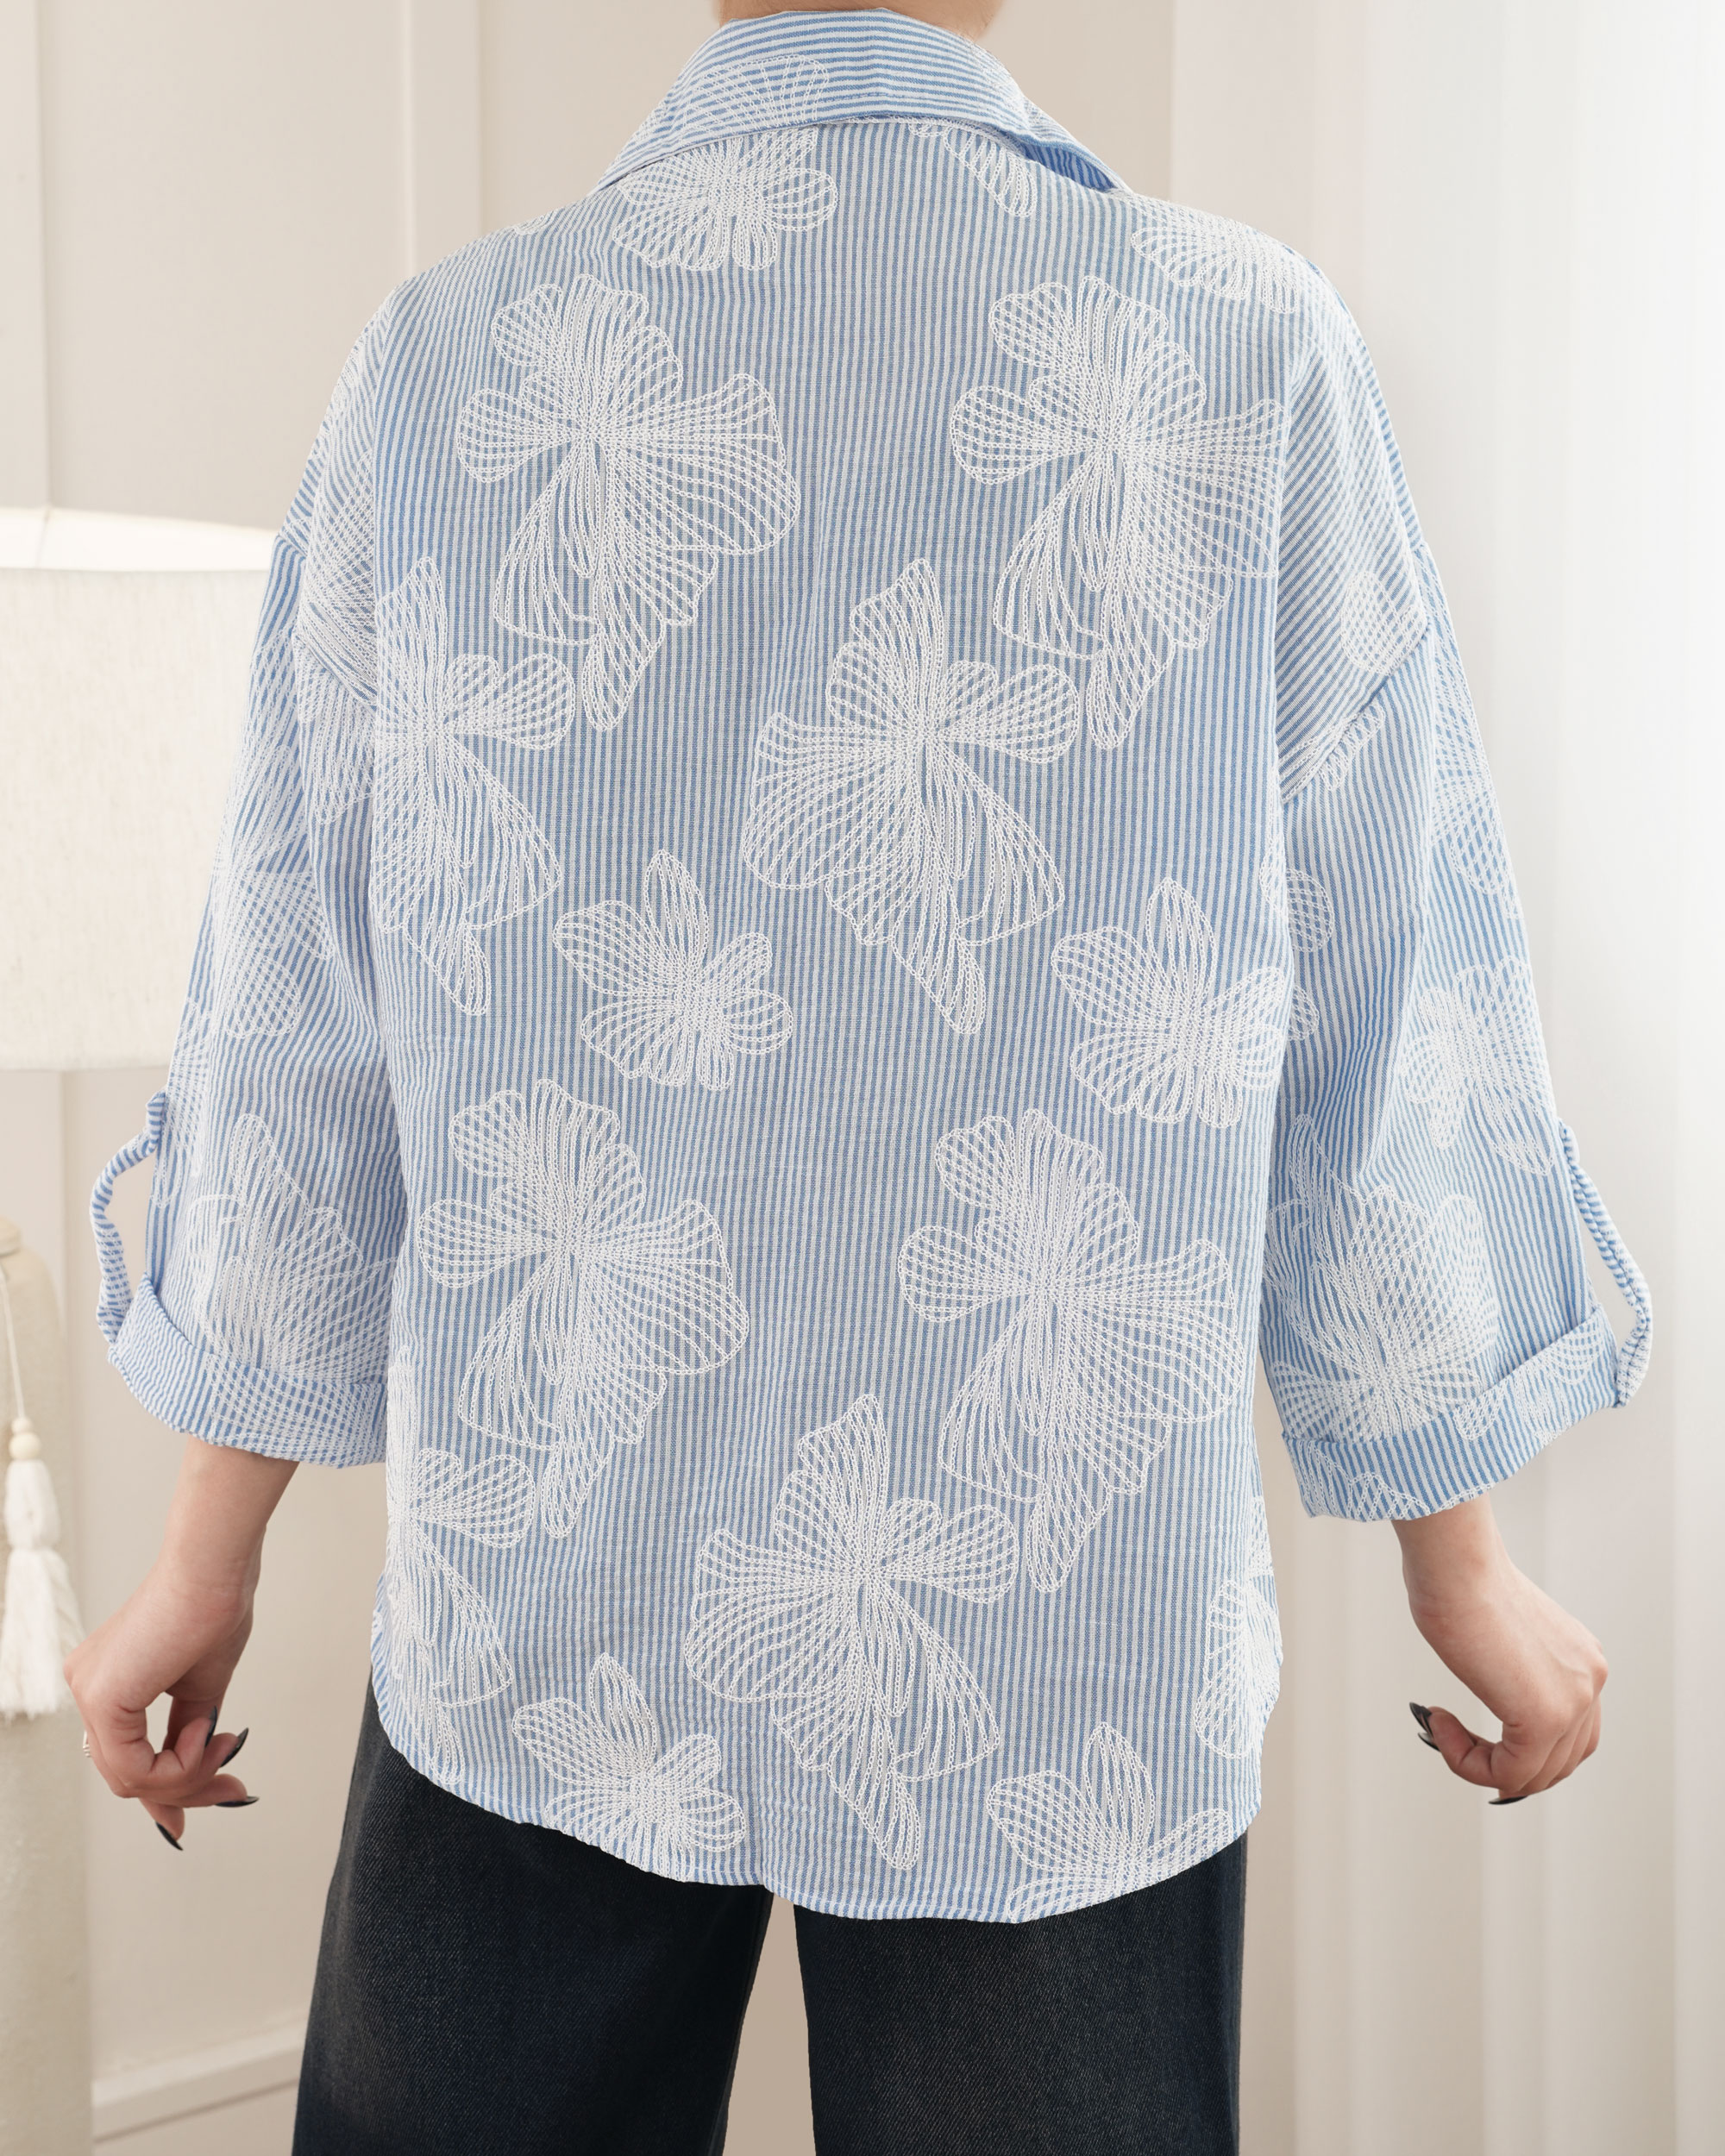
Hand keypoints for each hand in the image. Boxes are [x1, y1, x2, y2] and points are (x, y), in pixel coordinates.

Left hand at [67, 1556, 258, 1841]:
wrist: (216, 1572)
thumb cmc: (213, 1610)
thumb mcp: (199, 1690)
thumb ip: (186, 1734)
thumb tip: (199, 1773)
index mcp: (106, 1682)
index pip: (125, 1757)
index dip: (167, 1789)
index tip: (215, 1793)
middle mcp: (87, 1688)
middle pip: (127, 1775)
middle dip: (186, 1788)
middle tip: (231, 1786)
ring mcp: (89, 1693)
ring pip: (129, 1778)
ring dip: (187, 1775)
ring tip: (222, 1744)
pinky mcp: (103, 1699)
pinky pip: (134, 1768)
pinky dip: (179, 1764)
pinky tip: (203, 1733)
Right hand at [1393, 1495, 1605, 1803]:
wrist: (1456, 1564)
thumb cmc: (1461, 1581)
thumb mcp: (1504, 1634)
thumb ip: (1513, 1668)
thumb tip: (1491, 1688)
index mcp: (1583, 1661)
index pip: (1569, 1736)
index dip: (1516, 1745)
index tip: (1468, 1724)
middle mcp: (1590, 1682)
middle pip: (1557, 1763)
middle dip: (1501, 1763)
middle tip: (1454, 1737)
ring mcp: (1573, 1703)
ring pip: (1533, 1776)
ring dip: (1479, 1764)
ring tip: (1443, 1728)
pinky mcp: (1545, 1719)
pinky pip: (1509, 1774)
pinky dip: (1467, 1762)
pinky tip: (1441, 1724)